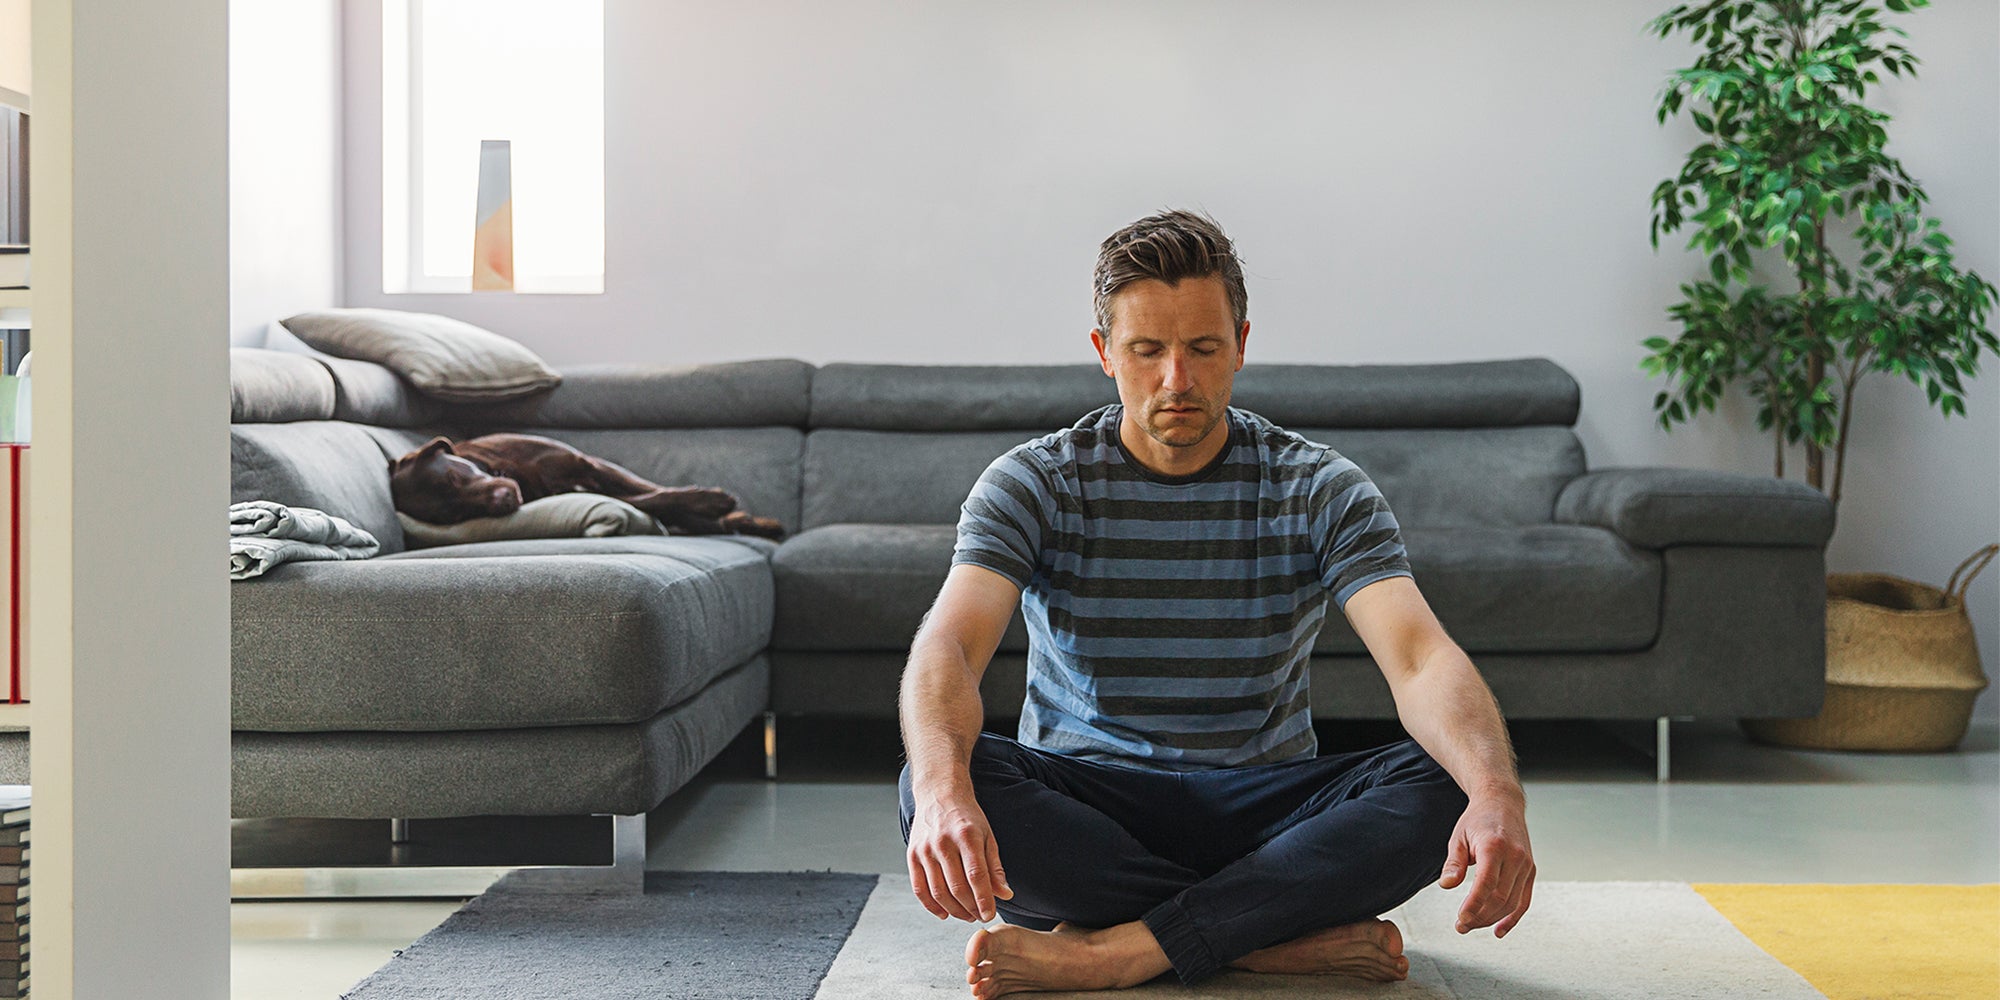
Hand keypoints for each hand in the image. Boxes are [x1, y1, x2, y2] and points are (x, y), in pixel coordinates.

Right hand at [906, 787, 1012, 921]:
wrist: (939, 794)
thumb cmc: (967, 817)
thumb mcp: (987, 836)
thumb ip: (995, 867)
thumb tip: (1005, 894)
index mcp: (966, 836)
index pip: (976, 875)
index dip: (983, 899)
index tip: (989, 914)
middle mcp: (943, 843)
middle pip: (957, 887)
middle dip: (970, 908)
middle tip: (979, 916)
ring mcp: (925, 850)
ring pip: (938, 892)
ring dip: (954, 910)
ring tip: (966, 915)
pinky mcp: (912, 855)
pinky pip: (919, 889)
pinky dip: (932, 906)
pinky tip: (944, 913)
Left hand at [1438, 793, 1534, 937]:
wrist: (1503, 803)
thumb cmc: (1478, 819)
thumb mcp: (1459, 837)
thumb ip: (1454, 863)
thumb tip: (1446, 885)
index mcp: (1495, 846)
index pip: (1486, 884)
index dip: (1474, 906)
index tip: (1461, 919)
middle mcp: (1515, 856)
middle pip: (1500, 898)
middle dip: (1480, 917)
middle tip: (1461, 926)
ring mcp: (1526, 864)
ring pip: (1512, 903)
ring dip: (1492, 919)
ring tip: (1472, 925)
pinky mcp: (1530, 870)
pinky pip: (1524, 901)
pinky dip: (1513, 918)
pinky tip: (1499, 930)